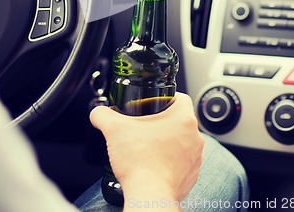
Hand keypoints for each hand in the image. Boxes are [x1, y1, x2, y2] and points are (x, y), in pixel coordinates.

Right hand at [90, 93, 203, 207]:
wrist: (148, 196)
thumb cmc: (139, 163)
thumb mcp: (114, 130)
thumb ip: (103, 115)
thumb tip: (98, 113)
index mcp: (184, 119)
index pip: (181, 97)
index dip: (166, 98)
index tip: (154, 103)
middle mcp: (195, 137)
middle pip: (181, 120)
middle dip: (163, 121)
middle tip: (145, 126)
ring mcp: (195, 157)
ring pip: (182, 141)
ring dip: (168, 141)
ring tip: (148, 145)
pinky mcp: (191, 175)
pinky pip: (182, 161)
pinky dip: (170, 160)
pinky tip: (154, 163)